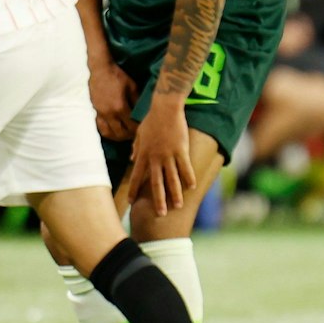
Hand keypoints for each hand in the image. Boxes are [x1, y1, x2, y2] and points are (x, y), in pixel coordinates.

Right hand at [90, 60, 139, 140]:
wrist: (100, 69)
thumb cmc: (117, 75)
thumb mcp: (132, 86)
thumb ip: (137, 101)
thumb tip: (143, 112)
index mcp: (120, 107)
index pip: (131, 126)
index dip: (138, 130)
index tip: (144, 130)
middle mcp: (109, 113)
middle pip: (120, 133)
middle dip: (129, 136)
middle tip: (136, 134)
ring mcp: (100, 113)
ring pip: (109, 133)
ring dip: (118, 137)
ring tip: (125, 134)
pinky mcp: (95, 111)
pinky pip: (101, 127)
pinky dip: (108, 131)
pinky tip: (114, 130)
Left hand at [130, 101, 194, 216]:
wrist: (165, 108)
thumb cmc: (152, 120)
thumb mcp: (139, 134)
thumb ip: (136, 148)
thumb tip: (131, 159)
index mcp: (143, 154)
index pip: (136, 176)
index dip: (134, 189)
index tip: (131, 202)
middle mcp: (155, 158)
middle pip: (156, 183)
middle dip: (158, 200)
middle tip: (160, 214)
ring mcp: (168, 155)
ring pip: (172, 178)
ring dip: (175, 194)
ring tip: (178, 206)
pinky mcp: (181, 150)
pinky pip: (185, 167)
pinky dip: (189, 178)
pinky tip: (192, 188)